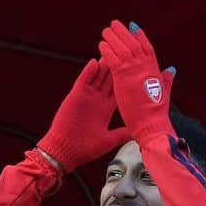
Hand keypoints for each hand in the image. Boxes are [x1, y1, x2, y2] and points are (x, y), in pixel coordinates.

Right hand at [36, 58, 130, 172]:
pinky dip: (88, 71)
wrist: (66, 151)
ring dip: (104, 66)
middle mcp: (97, 101)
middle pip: (108, 80)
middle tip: (125, 56)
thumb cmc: (86, 149)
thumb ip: (123, 134)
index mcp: (106, 110)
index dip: (125, 81)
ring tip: (112, 53)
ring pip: (97, 77)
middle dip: (116, 69)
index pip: (118, 91)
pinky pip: (83, 81)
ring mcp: (86, 97)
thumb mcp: (109, 140)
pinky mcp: (76, 96)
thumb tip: (138, 132)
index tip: (135, 72)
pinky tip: (94, 62)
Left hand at [98, 20, 175, 144]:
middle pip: (132, 42)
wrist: (152, 124)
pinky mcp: (121, 75)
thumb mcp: (164, 92)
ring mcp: (133, 69)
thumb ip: (166, 79)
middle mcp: (144, 65)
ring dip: (113, 37)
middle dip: (124, 32)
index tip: (133, 27)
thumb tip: (171, 69)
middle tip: (115, 24)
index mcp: (154, 68)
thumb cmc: (157, 114)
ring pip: (121, 46)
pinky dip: (106, 49)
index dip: (140, 36)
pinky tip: (101, 44)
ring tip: (106, 31)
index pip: (146, 47)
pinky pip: (111, 57)